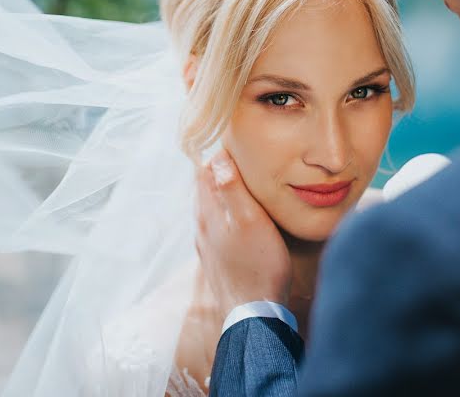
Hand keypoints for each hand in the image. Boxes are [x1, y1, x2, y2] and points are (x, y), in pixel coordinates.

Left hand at [195, 149, 291, 318]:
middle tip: (245, 159)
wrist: (253, 316)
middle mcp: (201, 227)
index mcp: (207, 212)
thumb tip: (217, 155)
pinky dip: (227, 215)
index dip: (219, 154)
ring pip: (211, 208)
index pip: (204, 170)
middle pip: (205, 188)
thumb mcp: (251, 220)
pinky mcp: (217, 260)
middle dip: (221, 171)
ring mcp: (207, 245)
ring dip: (224, 194)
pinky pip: (217, 227)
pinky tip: (242, 219)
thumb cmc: (258, 266)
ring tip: (246, 184)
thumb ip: (232, 188)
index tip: (239, 144)